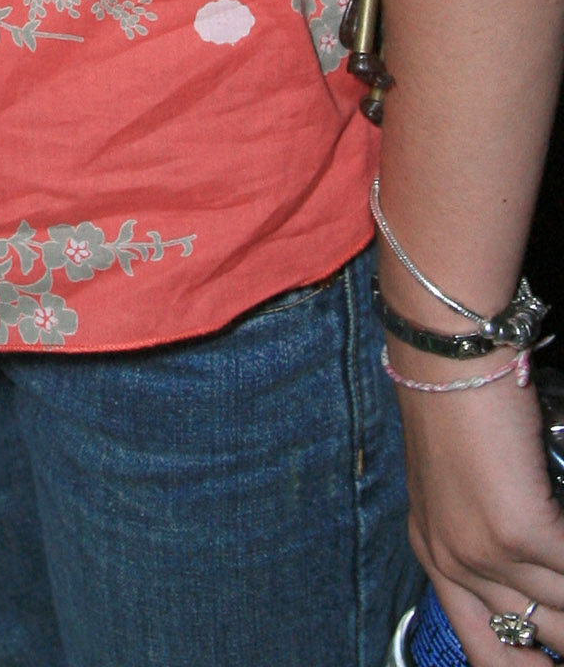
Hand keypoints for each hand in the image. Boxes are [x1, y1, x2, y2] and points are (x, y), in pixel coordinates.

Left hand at [396, 365, 563, 662]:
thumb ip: (496, 545)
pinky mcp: (519, 532)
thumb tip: (551, 590)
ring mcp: (482, 554)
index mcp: (436, 559)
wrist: (449, 352)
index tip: (555, 661)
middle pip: (537, 641)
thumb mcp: (463, 489)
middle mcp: (452, 566)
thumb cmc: (465, 405)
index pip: (490, 656)